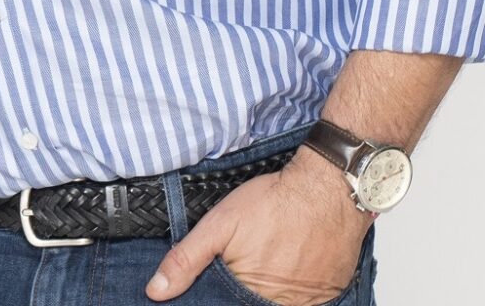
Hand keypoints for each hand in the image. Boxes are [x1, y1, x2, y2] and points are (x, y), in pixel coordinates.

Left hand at [144, 157, 373, 304]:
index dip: (219, 296)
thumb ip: (186, 260)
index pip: (225, 305)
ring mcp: (307, 305)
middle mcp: (279, 305)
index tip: (224, 278)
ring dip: (267, 291)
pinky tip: (290, 266)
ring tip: (271, 258)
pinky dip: (293, 290)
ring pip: (276, 304)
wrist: (328, 190)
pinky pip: (304, 302)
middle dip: (243, 291)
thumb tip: (156, 292)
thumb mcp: (219, 224)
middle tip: (253, 258)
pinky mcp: (328, 296)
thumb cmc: (274, 203)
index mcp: (249, 295)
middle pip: (251, 304)